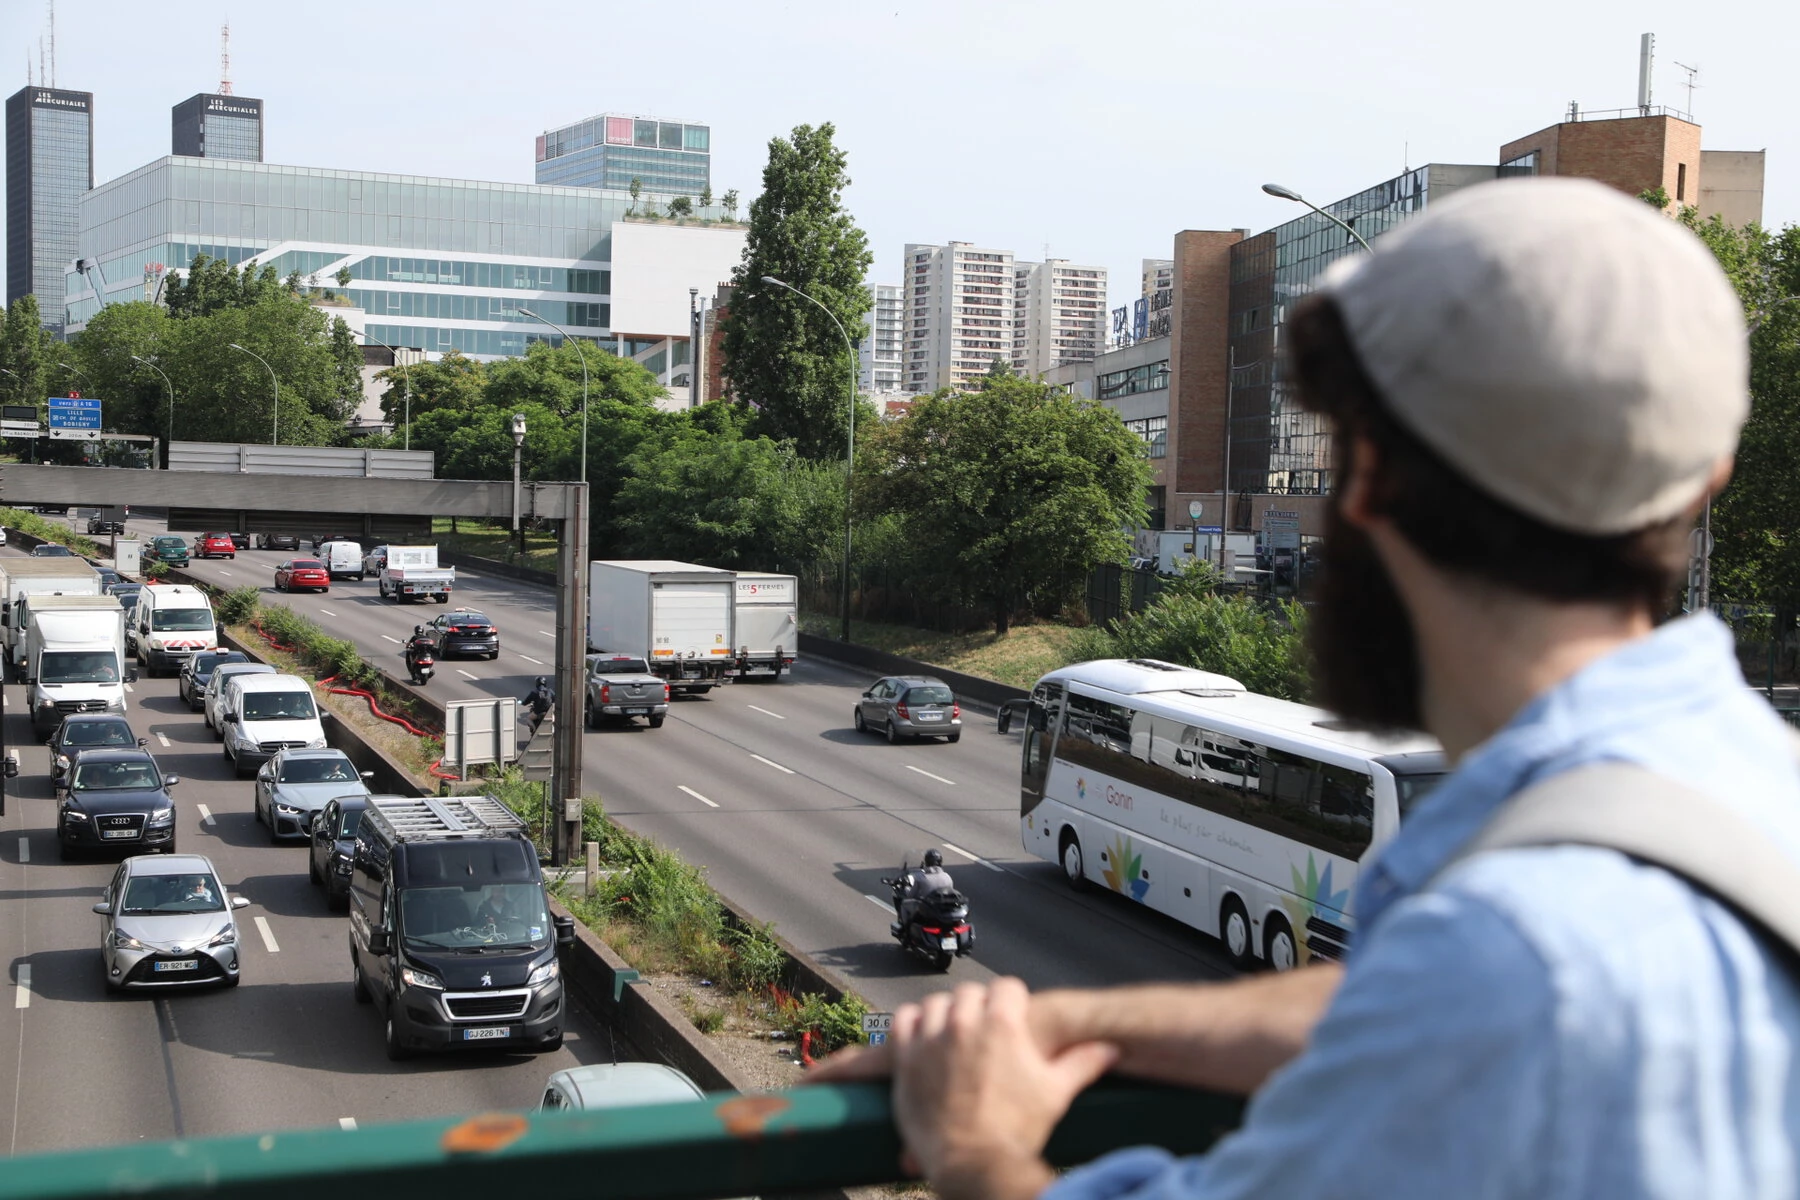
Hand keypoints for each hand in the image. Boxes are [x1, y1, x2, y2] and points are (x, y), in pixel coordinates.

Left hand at [887, 978, 1116, 1199]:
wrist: (973, 1163)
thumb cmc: (1015, 1130)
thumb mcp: (1055, 1094)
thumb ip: (1083, 1063)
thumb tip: (1111, 1050)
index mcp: (1003, 1023)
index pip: (1008, 986)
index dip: (1013, 1001)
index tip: (1013, 1017)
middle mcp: (965, 1021)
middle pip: (971, 993)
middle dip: (980, 1007)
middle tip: (985, 1032)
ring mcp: (932, 1036)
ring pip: (936, 1003)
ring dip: (946, 1014)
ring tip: (954, 1035)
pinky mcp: (906, 1055)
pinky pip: (903, 1019)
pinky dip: (913, 1023)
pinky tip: (923, 1037)